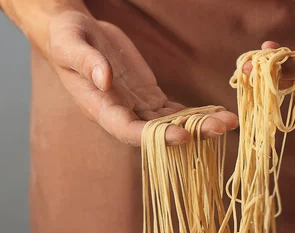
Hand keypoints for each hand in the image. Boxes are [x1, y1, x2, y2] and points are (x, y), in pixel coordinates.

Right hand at [47, 11, 237, 145]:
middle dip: (191, 133)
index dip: (157, 137)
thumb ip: (87, 62)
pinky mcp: (149, 96)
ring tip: (229, 122)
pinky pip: (174, 110)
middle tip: (220, 130)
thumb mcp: (70, 44)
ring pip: (172, 122)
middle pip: (159, 132)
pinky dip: (195, 113)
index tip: (183, 136)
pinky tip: (217, 114)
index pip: (130, 131)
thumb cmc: (65, 38)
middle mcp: (122, 114)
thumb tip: (105, 80)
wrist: (73, 32)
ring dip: (200, 125)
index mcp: (100, 108)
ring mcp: (138, 107)